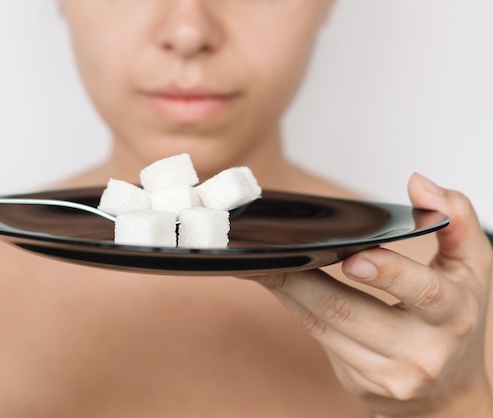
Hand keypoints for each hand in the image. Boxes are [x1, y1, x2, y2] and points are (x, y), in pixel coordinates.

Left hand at [249, 173, 492, 416]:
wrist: (450, 390)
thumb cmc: (457, 319)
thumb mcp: (472, 267)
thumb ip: (455, 218)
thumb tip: (418, 184)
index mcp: (453, 315)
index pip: (424, 292)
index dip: (387, 273)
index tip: (353, 256)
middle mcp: (421, 351)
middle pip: (347, 311)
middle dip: (303, 278)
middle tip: (275, 249)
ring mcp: (388, 374)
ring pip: (323, 327)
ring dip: (289, 291)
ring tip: (266, 264)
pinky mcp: (360, 383)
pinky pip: (318, 339)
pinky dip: (295, 309)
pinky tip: (282, 287)